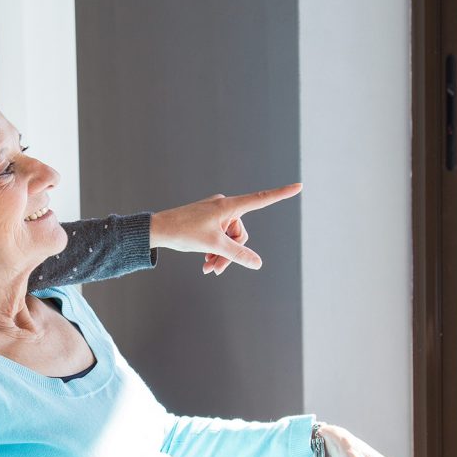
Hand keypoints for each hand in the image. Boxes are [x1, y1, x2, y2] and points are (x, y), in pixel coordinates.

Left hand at [149, 183, 301, 274]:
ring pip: (229, 238)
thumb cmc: (184, 233)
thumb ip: (238, 255)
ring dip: (221, 254)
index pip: (261, 200)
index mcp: (229, 206)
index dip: (281, 194)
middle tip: (215, 270)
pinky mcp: (207, 218)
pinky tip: (205, 262)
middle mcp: (225, 205)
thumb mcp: (214, 246)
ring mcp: (216, 212)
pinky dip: (215, 249)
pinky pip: (219, 235)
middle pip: (240, 233)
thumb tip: (258, 263)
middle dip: (230, 253)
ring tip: (208, 268)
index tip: (299, 186)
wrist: (158, 229)